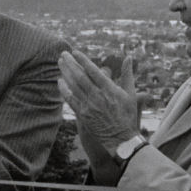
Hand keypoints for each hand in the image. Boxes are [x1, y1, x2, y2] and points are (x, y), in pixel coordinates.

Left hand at [58, 51, 138, 180]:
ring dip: (65, 73)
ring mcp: (89, 106)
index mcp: (110, 89)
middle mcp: (98, 96)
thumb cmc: (127, 115)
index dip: (83, 60)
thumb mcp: (131, 94)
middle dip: (70, 63)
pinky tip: (59, 81)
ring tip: (60, 63)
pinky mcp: (83, 115)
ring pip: (74, 86)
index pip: (93, 71)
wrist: (121, 138)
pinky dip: (64, 90)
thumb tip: (129, 57)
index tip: (75, 52)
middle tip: (63, 54)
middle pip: (80, 76)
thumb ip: (128, 74)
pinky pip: (70, 100)